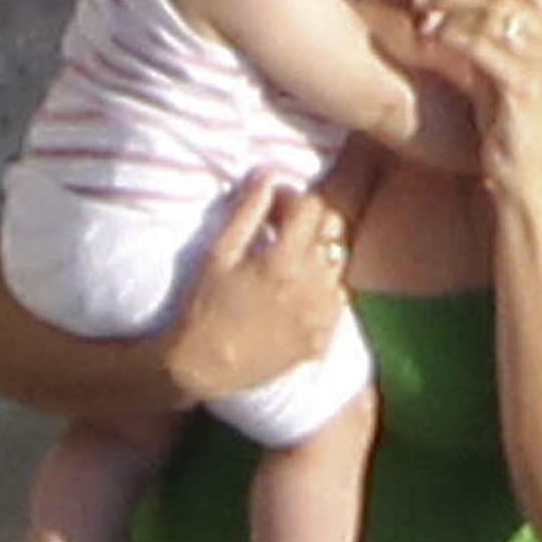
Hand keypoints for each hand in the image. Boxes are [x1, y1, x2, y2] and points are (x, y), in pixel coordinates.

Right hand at [166, 172, 348, 405]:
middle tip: (282, 231)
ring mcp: (320, 315)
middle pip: (331, 230)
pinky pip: (338, 301)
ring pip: (337, 264)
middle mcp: (311, 286)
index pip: (312, 206)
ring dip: (317, 255)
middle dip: (308, 222)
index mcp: (284, 260)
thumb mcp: (219, 253)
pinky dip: (323, 290)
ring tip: (288, 264)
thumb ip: (248, 211)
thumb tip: (269, 174)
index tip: (273, 206)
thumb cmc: (203, 306)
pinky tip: (295, 295)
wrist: (203, 367)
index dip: (292, 198)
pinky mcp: (320, 339)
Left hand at [409, 0, 541, 197]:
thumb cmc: (511, 129)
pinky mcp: (526, 86)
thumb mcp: (502, 72)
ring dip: (449, 10)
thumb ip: (489, 33)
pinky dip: (452, 34)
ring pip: (491, 13)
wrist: (527, 183)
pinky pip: (482, 44)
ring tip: (422, 20)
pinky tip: (431, 36)